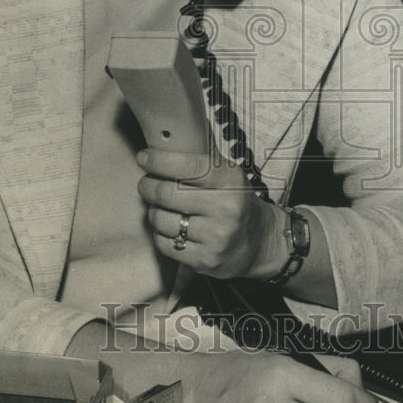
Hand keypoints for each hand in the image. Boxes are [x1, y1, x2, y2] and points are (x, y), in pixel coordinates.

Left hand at [136, 147, 285, 278]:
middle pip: (167, 193)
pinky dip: (160, 234)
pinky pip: (165, 244)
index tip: (143, 158)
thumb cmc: (236, 201)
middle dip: (148, 186)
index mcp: (231, 180)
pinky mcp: (205, 260)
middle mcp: (226, 208)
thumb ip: (200, 160)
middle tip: (146, 184)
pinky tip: (170, 228)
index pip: (187, 166)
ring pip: (162, 220)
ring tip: (160, 208)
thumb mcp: (228, 175)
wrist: (260, 242)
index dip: (158, 161)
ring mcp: (216, 237)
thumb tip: (164, 141)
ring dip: (153, 212)